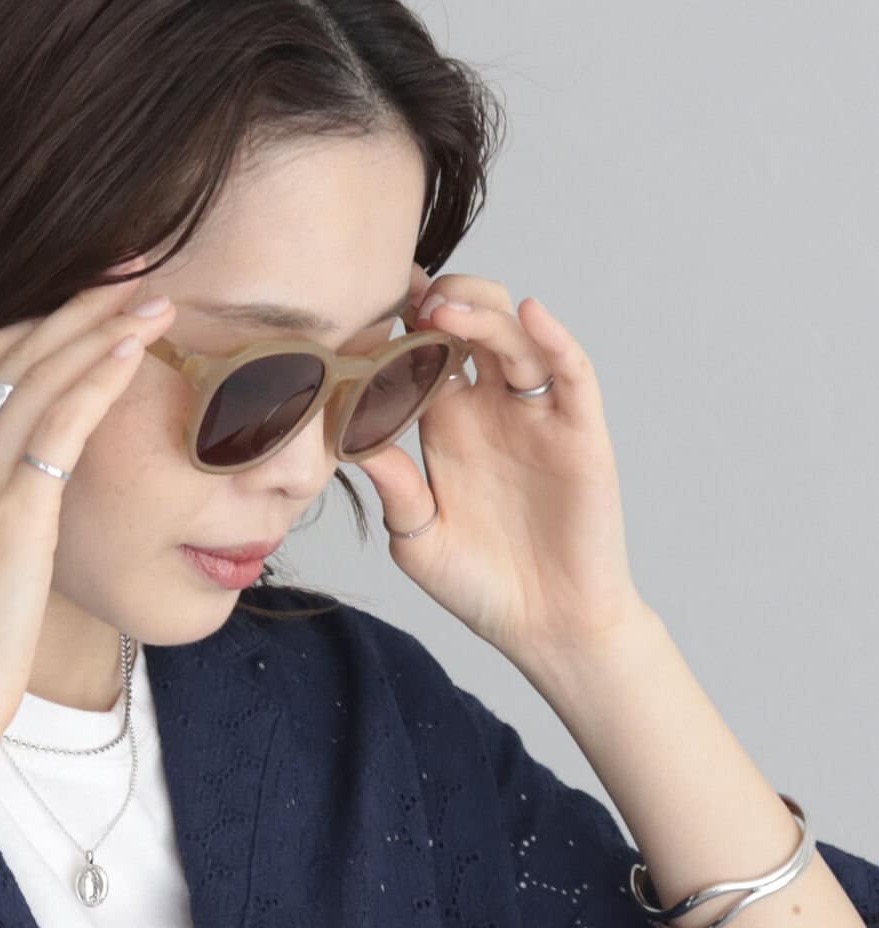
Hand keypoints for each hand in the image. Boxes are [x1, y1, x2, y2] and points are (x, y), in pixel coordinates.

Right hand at [0, 259, 176, 748]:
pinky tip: (137, 350)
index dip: (38, 321)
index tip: (89, 297)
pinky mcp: (9, 513)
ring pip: (41, 374)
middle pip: (11, 350)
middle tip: (134, 270)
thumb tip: (34, 498)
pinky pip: (60, 424)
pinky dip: (100, 377)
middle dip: (77, 303)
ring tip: (156, 299)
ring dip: (102, 327)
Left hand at [356, 262, 648, 664]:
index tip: (366, 301)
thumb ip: (393, 487)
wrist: (544, 626)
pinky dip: (554, 339)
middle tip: (407, 303)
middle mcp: (490, 410)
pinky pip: (570, 373)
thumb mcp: (418, 537)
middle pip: (472, 326)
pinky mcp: (579, 432)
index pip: (422, 354)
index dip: (400, 324)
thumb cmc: (480, 584)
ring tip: (443, 311)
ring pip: (514, 338)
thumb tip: (348, 435)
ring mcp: (536, 416)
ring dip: (483, 314)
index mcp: (445, 425)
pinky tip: (530, 316)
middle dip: (442, 303)